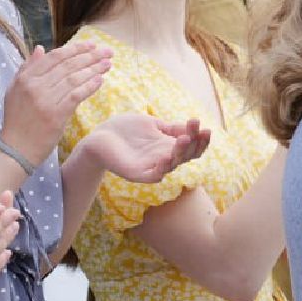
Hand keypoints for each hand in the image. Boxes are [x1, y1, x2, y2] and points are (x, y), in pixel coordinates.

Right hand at [0, 40, 113, 166]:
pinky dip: (89, 87)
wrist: (16, 149)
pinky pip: (76, 96)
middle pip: (68, 66)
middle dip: (90, 56)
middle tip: (107, 52)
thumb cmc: (17, 120)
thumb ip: (27, 68)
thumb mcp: (14, 90)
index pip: (54, 57)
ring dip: (93, 70)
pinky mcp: (55, 115)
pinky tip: (100, 81)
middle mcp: (35, 86)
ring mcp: (45, 100)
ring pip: (74, 79)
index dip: (75, 49)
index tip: (91, 45)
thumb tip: (40, 48)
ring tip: (108, 64)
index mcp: (25, 78)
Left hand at [78, 114, 210, 182]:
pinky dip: (162, 168)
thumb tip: (195, 125)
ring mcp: (151, 168)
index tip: (202, 125)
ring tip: (186, 139)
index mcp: (168, 147)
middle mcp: (163, 159)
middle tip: (199, 132)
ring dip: (181, 153)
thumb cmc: (125, 130)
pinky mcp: (137, 174)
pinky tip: (166, 156)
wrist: (99, 137)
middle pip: (187, 157)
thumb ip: (171, 128)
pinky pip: (154, 176)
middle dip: (196, 145)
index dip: (200, 139)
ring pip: (173, 165)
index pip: (192, 147)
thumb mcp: (152, 124)